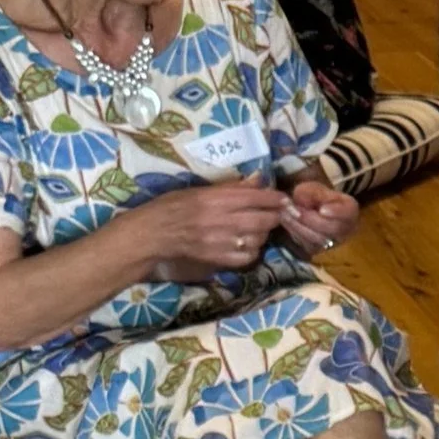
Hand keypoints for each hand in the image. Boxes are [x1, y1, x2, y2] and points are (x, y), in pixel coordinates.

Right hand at [141, 179, 292, 280]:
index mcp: (215, 198)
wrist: (152, 234)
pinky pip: (248, 256)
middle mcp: (221, 220)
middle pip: (263, 220)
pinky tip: (247, 244)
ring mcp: (221, 242)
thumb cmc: (172, 207)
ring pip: (259, 239)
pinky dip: (252, 250)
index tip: (285, 199)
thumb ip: (230, 187)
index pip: (255, 197)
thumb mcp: (198, 190)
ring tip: (259, 228)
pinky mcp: (219, 259)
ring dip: (264, 234)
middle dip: (275, 216)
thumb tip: (258, 180)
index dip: (275, 199)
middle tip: (277, 214)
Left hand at [279, 180, 357, 253]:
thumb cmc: (314, 197)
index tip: (322, 210)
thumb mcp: (313, 189)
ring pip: (319, 239)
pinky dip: (296, 234)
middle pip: (333, 228)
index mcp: (349, 210)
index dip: (337, 212)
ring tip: (286, 214)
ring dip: (300, 227)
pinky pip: (309, 246)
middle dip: (311, 220)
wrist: (309, 210)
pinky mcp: (320, 250)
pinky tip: (287, 223)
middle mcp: (346, 229)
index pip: (348, 212)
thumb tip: (303, 201)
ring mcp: (335, 243)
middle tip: (295, 210)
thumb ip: (311, 193)